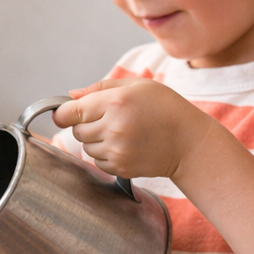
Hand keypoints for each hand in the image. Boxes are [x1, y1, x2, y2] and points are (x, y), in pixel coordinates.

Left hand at [52, 77, 212, 179]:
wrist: (189, 141)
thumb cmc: (165, 108)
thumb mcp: (136, 85)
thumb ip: (100, 88)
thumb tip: (71, 96)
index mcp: (115, 102)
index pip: (70, 112)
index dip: (63, 113)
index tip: (65, 113)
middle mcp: (113, 127)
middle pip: (76, 130)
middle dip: (85, 125)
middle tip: (107, 119)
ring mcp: (117, 150)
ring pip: (86, 147)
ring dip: (95, 141)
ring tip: (120, 132)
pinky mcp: (121, 167)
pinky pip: (97, 162)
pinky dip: (105, 155)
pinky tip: (125, 146)